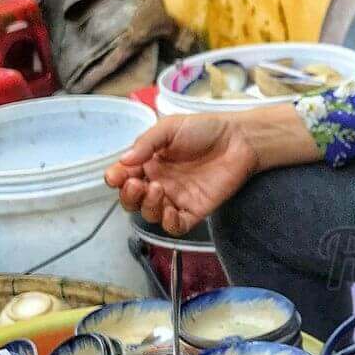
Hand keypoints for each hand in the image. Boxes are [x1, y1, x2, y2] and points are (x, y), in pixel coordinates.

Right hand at [103, 114, 257, 235]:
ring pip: (151, 214)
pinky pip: (176, 226)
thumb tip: (123, 161)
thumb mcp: (170, 128)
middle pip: (133, 200)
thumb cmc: (204, 129)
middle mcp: (159, 182)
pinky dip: (168, 223)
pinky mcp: (195, 210)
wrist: (239, 139)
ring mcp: (176, 198)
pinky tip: (169, 211)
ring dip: (147, 206)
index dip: (116, 179)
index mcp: (149, 162)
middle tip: (137, 184)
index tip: (115, 176)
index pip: (124, 177)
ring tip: (157, 189)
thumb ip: (146, 143)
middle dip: (129, 196)